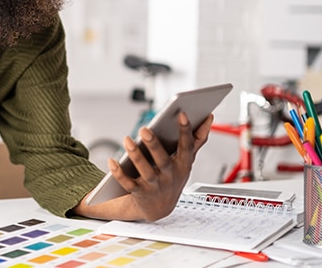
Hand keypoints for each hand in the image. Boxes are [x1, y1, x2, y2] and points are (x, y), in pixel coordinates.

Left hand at [74, 112, 213, 221]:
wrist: (159, 209)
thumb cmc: (173, 177)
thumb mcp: (187, 160)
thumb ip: (198, 139)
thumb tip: (209, 117)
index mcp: (182, 165)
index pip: (186, 146)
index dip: (185, 130)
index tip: (181, 113)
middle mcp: (169, 176)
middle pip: (162, 160)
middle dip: (154, 145)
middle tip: (144, 129)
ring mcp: (154, 185)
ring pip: (145, 171)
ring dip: (136, 156)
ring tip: (127, 140)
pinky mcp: (138, 192)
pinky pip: (127, 183)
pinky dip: (118, 173)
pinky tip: (111, 160)